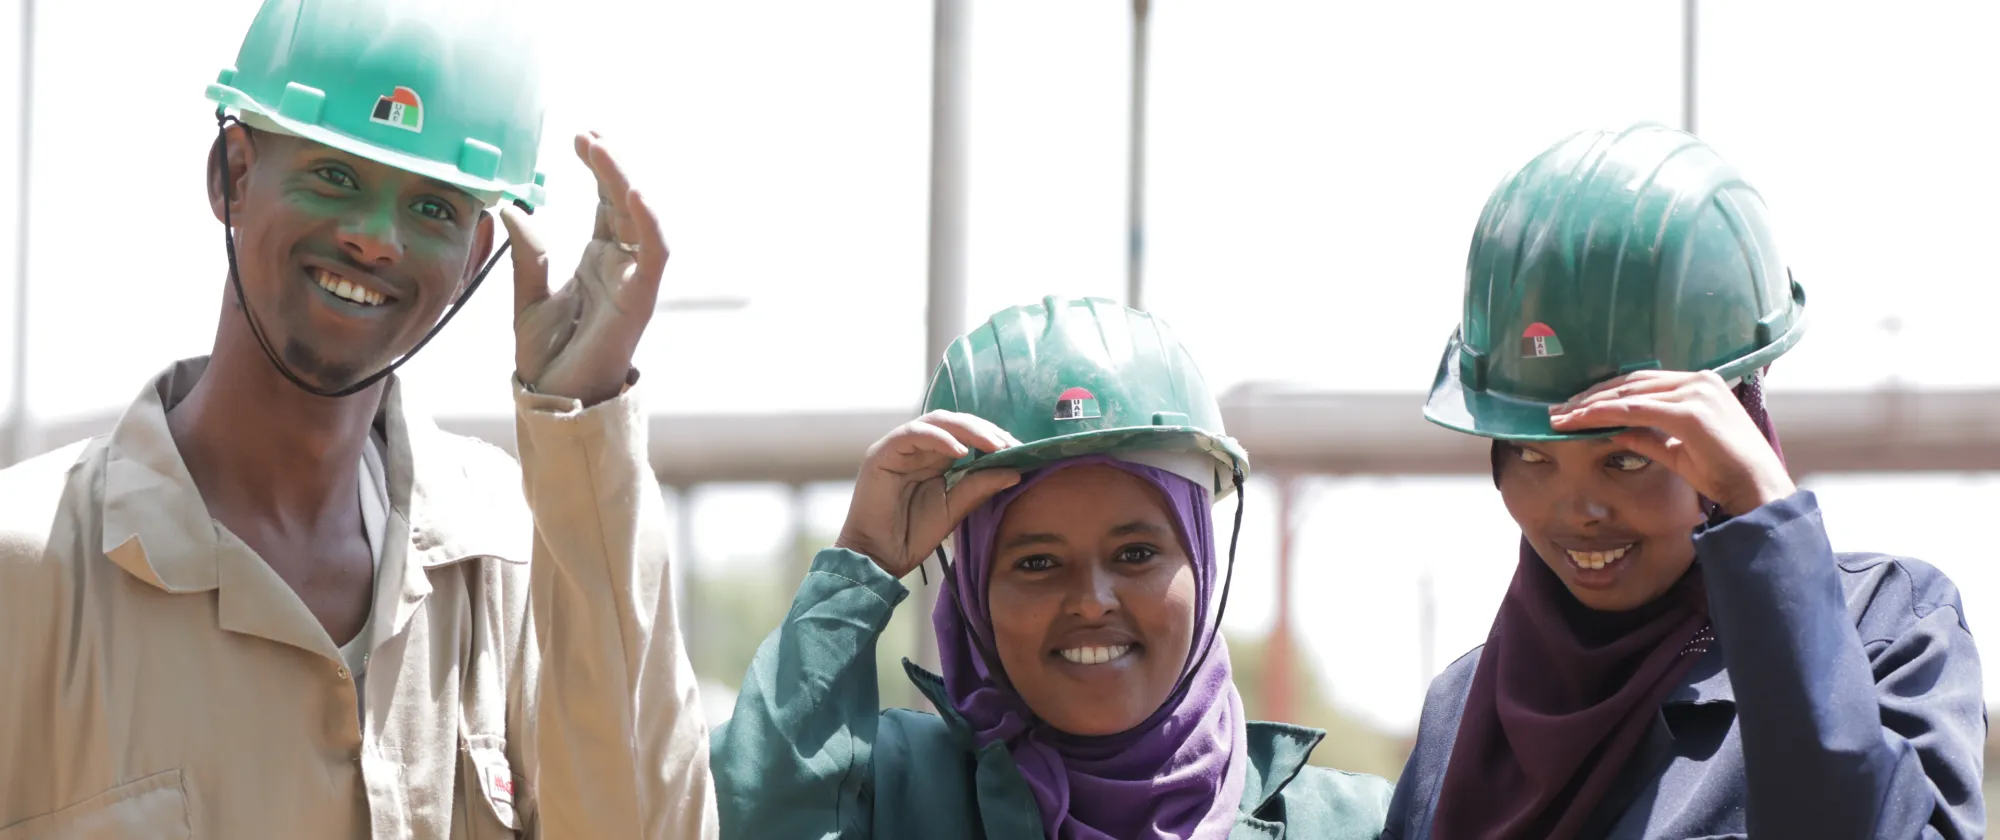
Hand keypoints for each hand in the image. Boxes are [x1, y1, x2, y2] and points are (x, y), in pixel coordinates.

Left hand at [504, 132, 666, 405]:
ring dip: (623, 180)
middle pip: (624, 202)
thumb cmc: (550, 359)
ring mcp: (632, 281)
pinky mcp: (638, 300)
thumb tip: (512, 208)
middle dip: (610, 165)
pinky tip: (633, 192)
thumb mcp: (528, 297)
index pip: (605, 203)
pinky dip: (649, 223)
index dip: (597, 169)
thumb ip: (528, 254)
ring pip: (639, 218)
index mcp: (598, 262)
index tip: (579, 138)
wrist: (555, 403)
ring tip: (600, 148)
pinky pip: (654, 254)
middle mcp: (620, 266)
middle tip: (588, 133)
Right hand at [835, 411, 1023, 578]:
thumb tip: (1016, 472)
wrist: (878, 557)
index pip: (967, 435)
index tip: (1021, 449)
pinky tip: (961, 450)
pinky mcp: (882, 453)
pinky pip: (913, 434)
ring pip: (936, 421)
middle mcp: (917, 448)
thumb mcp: (955, 508)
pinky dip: (939, 438)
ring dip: (968, 430)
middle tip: (1011, 444)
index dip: (993, 438)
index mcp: (934, 458)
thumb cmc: (912, 535)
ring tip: (993, 444)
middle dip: (986, 431)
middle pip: (955, 423)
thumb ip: (980, 487)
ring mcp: (898, 447)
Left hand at [1549, 370, 1794, 515]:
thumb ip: (1647, 437)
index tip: (1574, 407)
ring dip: (1590, 406)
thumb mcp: (1676, 451)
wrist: (1757, 490)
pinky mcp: (1691, 412)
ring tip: (1561, 417)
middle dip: (1590, 397)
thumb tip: (1614, 432)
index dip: (1605, 393)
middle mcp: (1699, 381)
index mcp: (1700, 385)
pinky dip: (1605, 415)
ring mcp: (1697, 393)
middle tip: (1557, 410)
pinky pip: (1636, 410)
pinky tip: (1581, 422)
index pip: (1642, 383)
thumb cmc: (1723, 473)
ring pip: (1629, 394)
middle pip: (1631, 383)